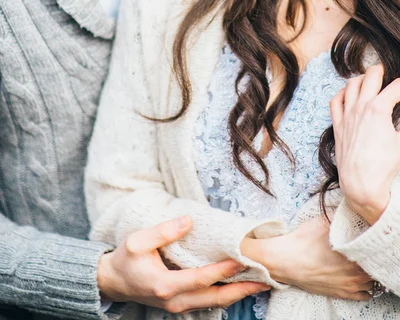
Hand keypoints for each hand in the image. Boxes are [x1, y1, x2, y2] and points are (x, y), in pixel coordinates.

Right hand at [98, 216, 268, 312]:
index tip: (243, 260)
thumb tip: (190, 221)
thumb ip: (164, 231)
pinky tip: (238, 285)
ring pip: (213, 304)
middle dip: (242, 290)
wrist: (112, 282)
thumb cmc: (125, 259)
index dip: (223, 271)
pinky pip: (207, 303)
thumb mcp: (138, 240)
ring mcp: (177, 307)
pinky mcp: (179, 305)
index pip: (201, 279)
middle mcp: (174, 301)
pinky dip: (225, 295)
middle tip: (265, 279)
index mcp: (164, 286)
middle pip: (214, 299)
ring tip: (259, 283)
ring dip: (237, 294)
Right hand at [241, 216, 372, 299]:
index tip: (362, 234)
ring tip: (358, 260)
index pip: (371, 247)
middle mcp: (356, 271)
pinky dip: (365, 286)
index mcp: (353, 252)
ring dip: (368, 270)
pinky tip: (357, 276)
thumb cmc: (303, 241)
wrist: (286, 261)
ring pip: (371, 280)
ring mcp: (351, 285)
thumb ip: (339, 216)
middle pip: (372, 263)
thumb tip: (350, 208)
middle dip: (368, 254)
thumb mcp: (322, 221)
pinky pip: (365, 294)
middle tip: (359, 245)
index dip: (368, 240)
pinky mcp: (343, 294)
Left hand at [331, 65, 399, 224]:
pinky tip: (347, 92)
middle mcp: (360, 107)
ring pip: (351, 85)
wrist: (361, 184)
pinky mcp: (338, 126)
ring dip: (361, 78)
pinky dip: (342, 92)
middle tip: (387, 72)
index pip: (397, 88)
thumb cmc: (385, 166)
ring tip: (369, 77)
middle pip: (370, 77)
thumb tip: (398, 122)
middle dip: (381, 71)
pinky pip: (335, 102)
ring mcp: (347, 115)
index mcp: (379, 108)